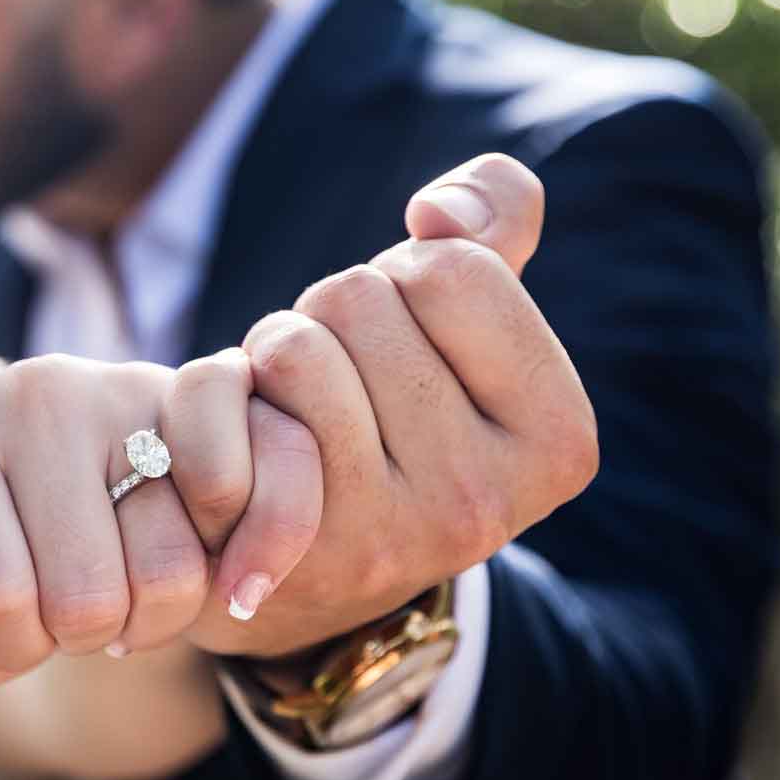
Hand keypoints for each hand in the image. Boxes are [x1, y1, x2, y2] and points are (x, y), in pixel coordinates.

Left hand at [0, 353, 323, 750]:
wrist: (51, 458)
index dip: (2, 648)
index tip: (3, 618)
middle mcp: (30, 394)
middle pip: (83, 601)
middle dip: (78, 636)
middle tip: (66, 598)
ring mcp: (121, 386)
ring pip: (171, 575)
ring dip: (152, 615)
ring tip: (120, 576)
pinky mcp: (203, 392)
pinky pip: (243, 497)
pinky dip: (242, 561)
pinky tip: (206, 567)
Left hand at [208, 152, 599, 659]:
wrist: (307, 568)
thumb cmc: (393, 413)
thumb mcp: (465, 322)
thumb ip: (492, 224)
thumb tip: (440, 211)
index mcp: (559, 438)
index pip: (452, 268)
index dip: (405, 276)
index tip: (409, 342)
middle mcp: (485, 501)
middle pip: (362, 298)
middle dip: (334, 317)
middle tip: (341, 385)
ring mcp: (386, 533)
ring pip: (296, 345)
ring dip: (276, 353)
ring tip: (294, 409)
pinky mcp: (288, 547)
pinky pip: (228, 392)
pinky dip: (220, 392)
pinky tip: (245, 443)